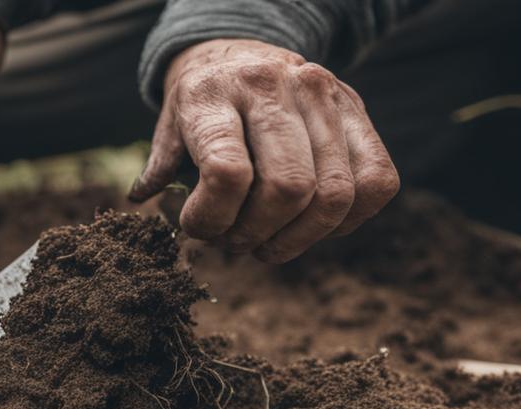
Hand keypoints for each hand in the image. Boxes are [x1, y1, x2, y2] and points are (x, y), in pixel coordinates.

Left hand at [129, 39, 399, 262]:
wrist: (243, 53)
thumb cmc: (202, 105)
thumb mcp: (169, 126)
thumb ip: (161, 167)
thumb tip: (144, 200)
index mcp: (214, 93)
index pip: (227, 172)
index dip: (212, 219)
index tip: (197, 228)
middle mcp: (275, 86)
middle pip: (288, 189)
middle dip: (256, 235)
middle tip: (236, 243)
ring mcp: (324, 96)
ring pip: (333, 195)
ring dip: (297, 240)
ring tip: (267, 244)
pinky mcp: (359, 111)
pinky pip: (376, 184)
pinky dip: (344, 222)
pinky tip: (309, 225)